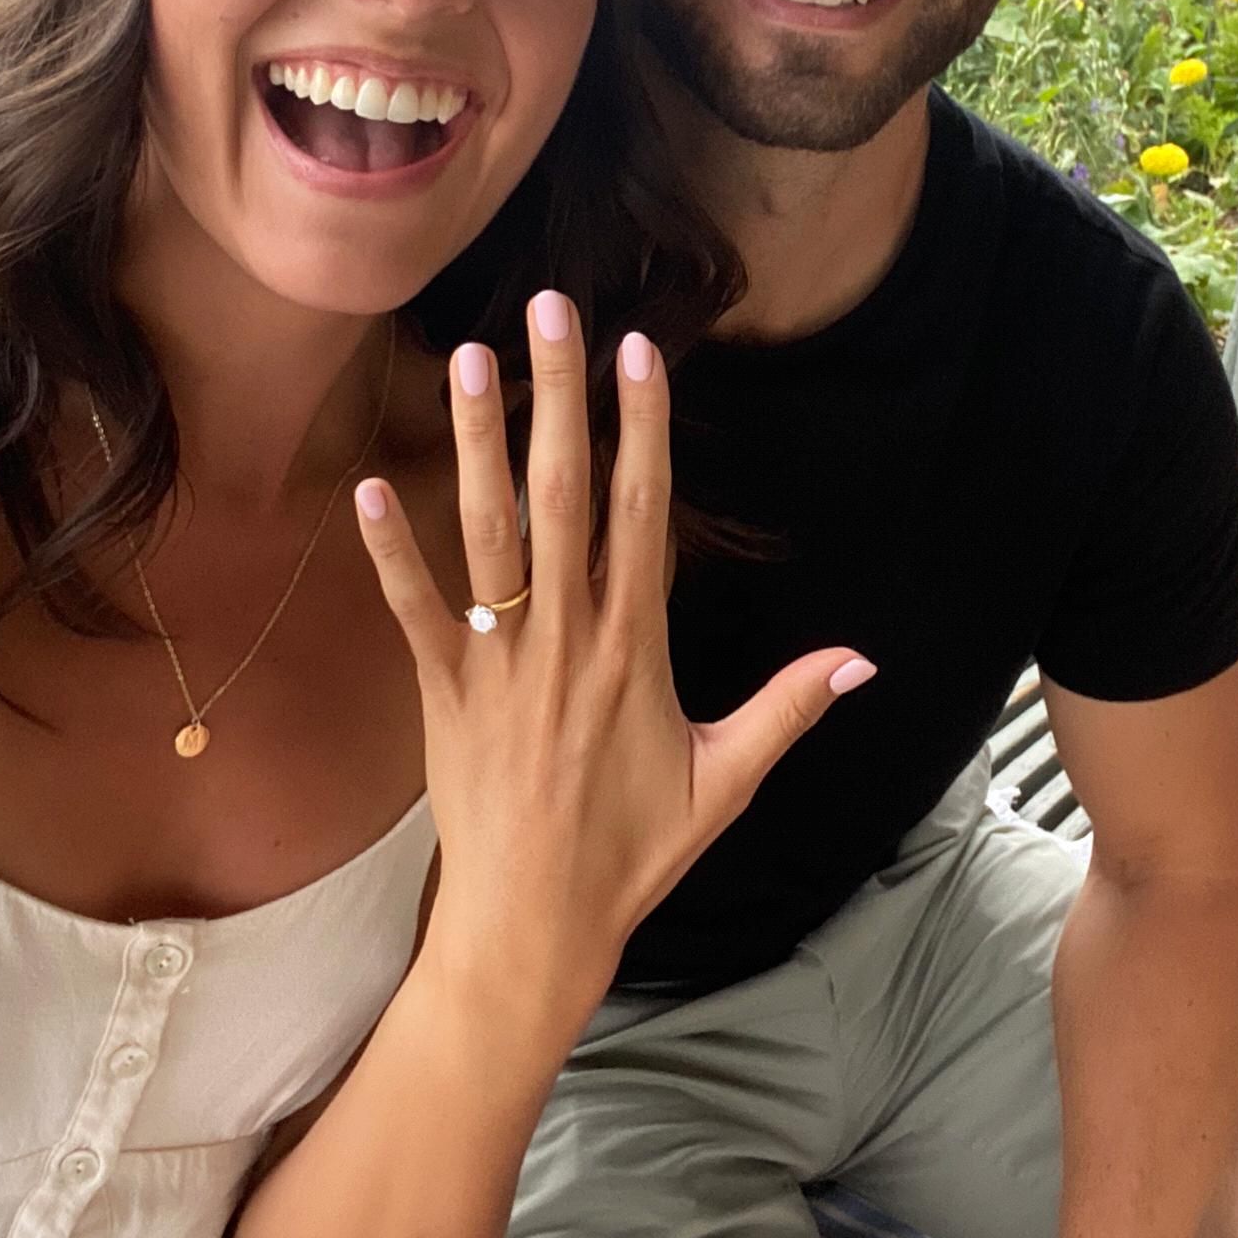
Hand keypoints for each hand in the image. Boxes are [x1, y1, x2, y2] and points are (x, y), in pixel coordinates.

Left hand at [354, 290, 874, 1009]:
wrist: (537, 925)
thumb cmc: (635, 850)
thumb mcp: (727, 780)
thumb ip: (789, 708)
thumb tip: (867, 660)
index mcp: (636, 649)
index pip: (644, 515)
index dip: (641, 428)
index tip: (636, 353)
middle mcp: (567, 639)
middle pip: (564, 497)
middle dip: (557, 398)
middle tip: (548, 312)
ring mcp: (499, 664)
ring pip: (488, 536)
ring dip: (478, 444)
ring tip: (468, 360)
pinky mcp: (443, 694)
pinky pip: (414, 612)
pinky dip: (391, 552)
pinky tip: (370, 485)